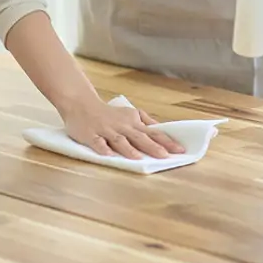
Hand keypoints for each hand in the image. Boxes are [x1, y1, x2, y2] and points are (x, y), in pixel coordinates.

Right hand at [60, 96, 185, 159]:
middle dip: (153, 146)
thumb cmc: (108, 113)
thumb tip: (163, 129)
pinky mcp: (91, 135)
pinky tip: (110, 156)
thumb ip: (146, 121)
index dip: (167, 141)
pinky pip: (98, 143)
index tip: (180, 150)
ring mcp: (106, 130)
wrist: (82, 104)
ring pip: (120, 140)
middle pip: (140, 137)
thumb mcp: (130, 114)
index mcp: (133, 121)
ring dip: (130, 149)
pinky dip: (104, 149)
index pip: (153, 132)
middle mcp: (122, 126)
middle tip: (166, 156)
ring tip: (140, 158)